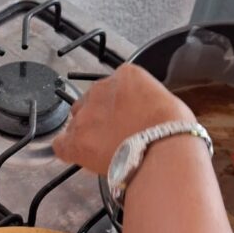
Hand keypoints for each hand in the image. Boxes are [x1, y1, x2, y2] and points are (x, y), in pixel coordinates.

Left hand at [53, 64, 193, 175]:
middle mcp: (100, 89)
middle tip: (112, 138)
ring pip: (75, 123)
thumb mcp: (165, 100)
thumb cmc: (172, 130)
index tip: (123, 119)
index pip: (111, 87)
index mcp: (125, 75)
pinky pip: (61, 144)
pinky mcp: (76, 139)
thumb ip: (145, 101)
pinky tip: (78, 156)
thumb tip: (142, 115)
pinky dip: (67, 150)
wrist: (163, 148)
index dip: (116, 107)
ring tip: (102, 152)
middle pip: (90, 102)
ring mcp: (86, 115)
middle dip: (98, 119)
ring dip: (85, 134)